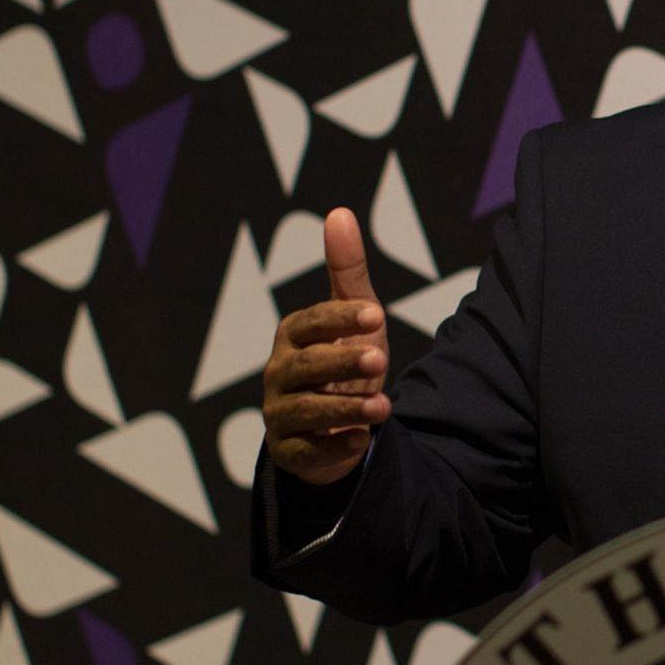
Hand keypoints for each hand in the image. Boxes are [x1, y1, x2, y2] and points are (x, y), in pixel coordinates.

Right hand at [261, 208, 390, 484]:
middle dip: (341, 363)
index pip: (310, 322)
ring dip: (344, 408)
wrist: (339, 422)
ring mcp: (282, 413)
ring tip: (383, 407)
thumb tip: (340, 212)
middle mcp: (280, 373)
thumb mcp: (355, 315)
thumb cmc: (346, 359)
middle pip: (305, 367)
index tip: (377, 315)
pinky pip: (308, 451)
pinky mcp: (290, 451)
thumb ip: (347, 269)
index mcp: (293, 336)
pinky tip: (363, 441)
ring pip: (307, 410)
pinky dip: (335, 448)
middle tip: (379, 359)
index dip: (340, 319)